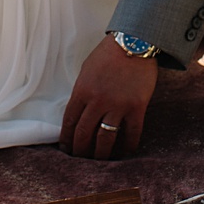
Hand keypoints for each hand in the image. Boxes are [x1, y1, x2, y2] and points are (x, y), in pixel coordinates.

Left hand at [59, 36, 157, 159]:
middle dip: (80, 151)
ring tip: (100, 161)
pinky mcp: (136, 107)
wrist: (134, 42)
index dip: (67, 140)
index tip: (66, 150)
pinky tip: (125, 153)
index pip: (69, 123)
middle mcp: (97, 101)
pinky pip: (131, 134)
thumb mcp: (86, 70)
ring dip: (101, 154)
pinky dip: (127, 147)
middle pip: (84, 135)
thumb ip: (82, 92)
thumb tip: (79, 112)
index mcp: (81, 91)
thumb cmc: (108, 54)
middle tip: (81, 160)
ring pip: (105, 139)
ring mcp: (117, 106)